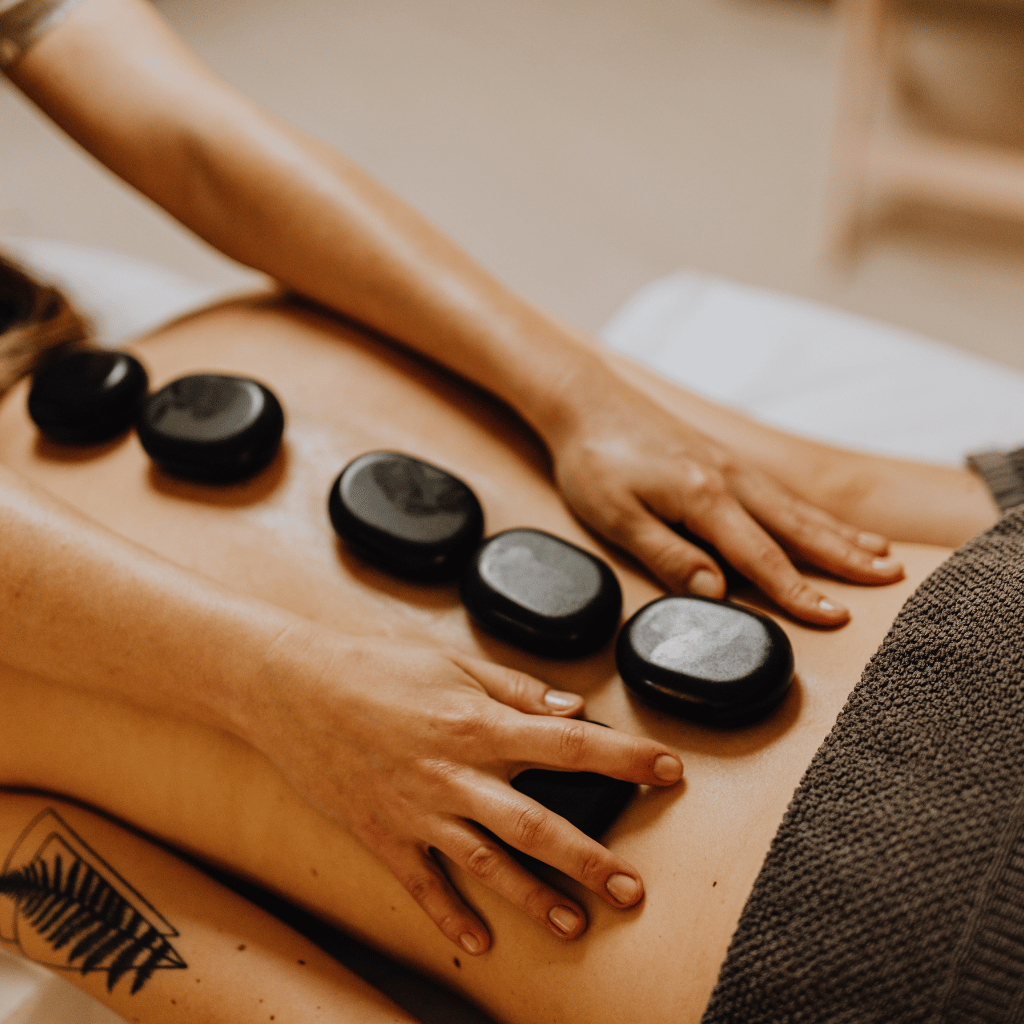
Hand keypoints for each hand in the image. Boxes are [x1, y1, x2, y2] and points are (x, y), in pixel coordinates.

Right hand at [246, 627, 682, 953]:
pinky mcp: (383, 834)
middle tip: (634, 890)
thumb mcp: (450, 661)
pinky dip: (449, 917)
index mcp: (478, 723)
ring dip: (534, 898)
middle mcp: (456, 774)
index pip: (569, 743)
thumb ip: (514, 687)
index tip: (669, 770)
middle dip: (590, 858)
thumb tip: (572, 707)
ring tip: (576, 927)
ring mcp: (418, 810)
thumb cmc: (374, 666)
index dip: (625, 758)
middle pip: (537, 823)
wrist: (291, 688)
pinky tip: (477, 944)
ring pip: (488, 864)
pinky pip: (422, 884)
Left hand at [548, 365, 902, 624]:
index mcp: (703, 498)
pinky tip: (825, 522)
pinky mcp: (724, 459)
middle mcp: (729, 479)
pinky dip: (812, 511)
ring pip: (796, 507)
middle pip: (797, 527)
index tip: (835, 617)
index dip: (797, 592)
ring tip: (880, 554)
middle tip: (892, 579)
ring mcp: (731, 467)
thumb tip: (717, 593)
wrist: (588, 401)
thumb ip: (667, 555)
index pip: (760, 556)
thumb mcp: (616, 516)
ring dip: (840, 533)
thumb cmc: (595, 461)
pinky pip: (780, 492)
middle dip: (846, 557)